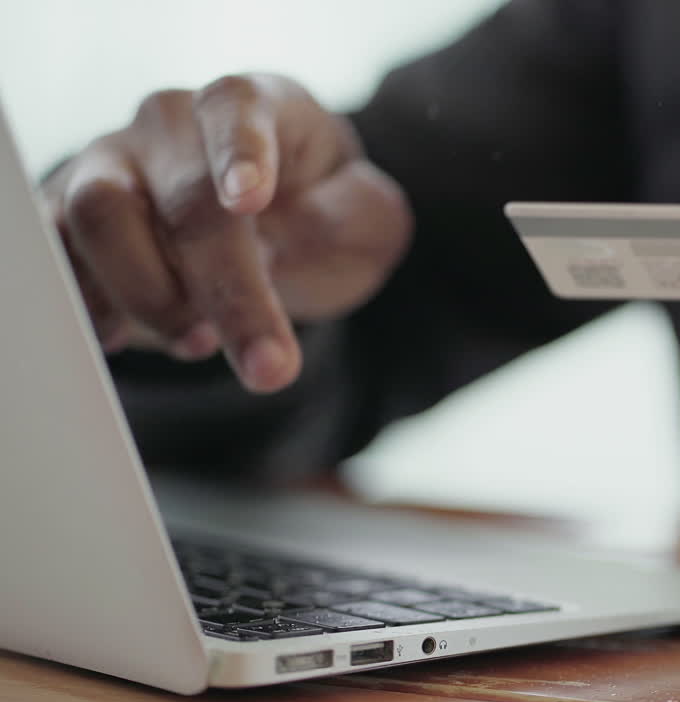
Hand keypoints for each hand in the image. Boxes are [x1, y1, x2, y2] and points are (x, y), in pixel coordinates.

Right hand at [41, 74, 410, 392]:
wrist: (270, 222)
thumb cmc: (318, 208)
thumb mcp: (368, 215)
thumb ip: (355, 214)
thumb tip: (303, 227)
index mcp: (251, 106)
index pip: (236, 112)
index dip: (242, 156)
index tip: (250, 203)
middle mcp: (171, 126)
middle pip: (182, 196)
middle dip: (226, 289)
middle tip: (267, 366)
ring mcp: (113, 166)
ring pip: (100, 218)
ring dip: (152, 297)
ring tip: (199, 342)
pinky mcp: (70, 218)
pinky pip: (62, 257)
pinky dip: (93, 305)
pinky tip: (127, 336)